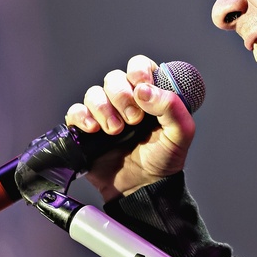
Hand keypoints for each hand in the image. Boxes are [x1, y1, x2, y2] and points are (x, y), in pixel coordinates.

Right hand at [65, 54, 194, 199]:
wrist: (143, 190)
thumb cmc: (164, 160)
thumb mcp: (180, 134)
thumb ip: (172, 107)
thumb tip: (143, 90)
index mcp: (149, 95)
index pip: (139, 66)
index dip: (139, 71)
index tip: (142, 86)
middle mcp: (125, 101)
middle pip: (114, 78)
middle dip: (122, 96)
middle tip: (134, 120)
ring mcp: (104, 114)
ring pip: (94, 93)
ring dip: (104, 108)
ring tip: (116, 131)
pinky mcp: (85, 130)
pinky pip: (75, 112)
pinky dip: (82, 116)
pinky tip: (94, 130)